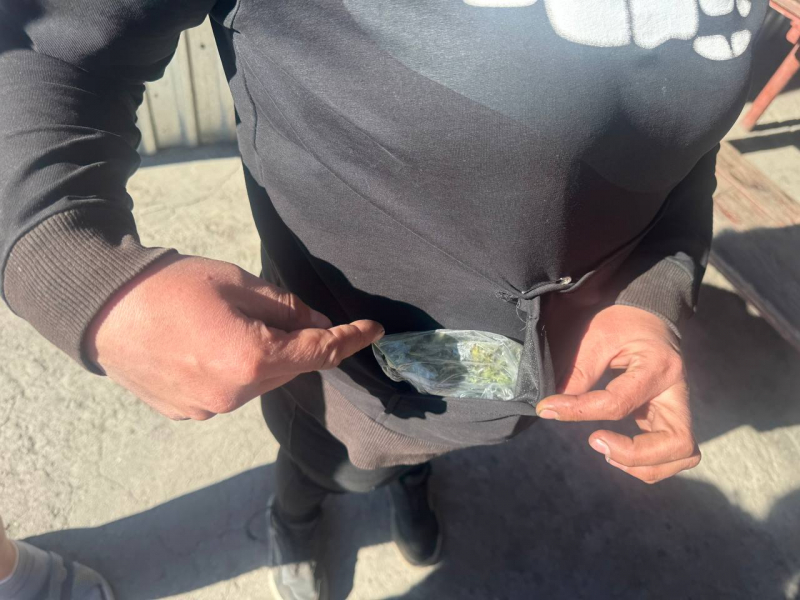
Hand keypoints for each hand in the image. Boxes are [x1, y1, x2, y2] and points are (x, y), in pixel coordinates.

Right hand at [86, 254, 382, 420]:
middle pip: (288, 369)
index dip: (350, 339)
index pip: (319, 352)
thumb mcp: (238, 282)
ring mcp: (210, 409)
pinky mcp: (187, 412)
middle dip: (295, 342)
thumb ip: (286, 306)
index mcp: (253, 360)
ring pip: (259, 382)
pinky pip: (228, 392)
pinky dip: (233, 371)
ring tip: (227, 325)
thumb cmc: (171, 285)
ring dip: (261, 358)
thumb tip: (318, 321)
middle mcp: (236, 395)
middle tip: (276, 311)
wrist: (101, 308)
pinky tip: (206, 346)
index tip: (373, 330)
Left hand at [536, 304, 699, 482]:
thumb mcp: (595, 337)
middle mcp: (677, 392)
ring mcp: (679, 407)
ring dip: (644, 465)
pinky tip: (616, 450)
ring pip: (682, 455)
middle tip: (595, 441)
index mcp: (658, 366)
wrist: (647, 316)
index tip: (548, 408)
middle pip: (677, 444)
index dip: (579, 411)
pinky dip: (647, 463)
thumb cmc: (621, 323)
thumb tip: (553, 409)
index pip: (619, 403)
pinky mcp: (671, 417)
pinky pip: (672, 453)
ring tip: (607, 450)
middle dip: (634, 455)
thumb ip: (579, 372)